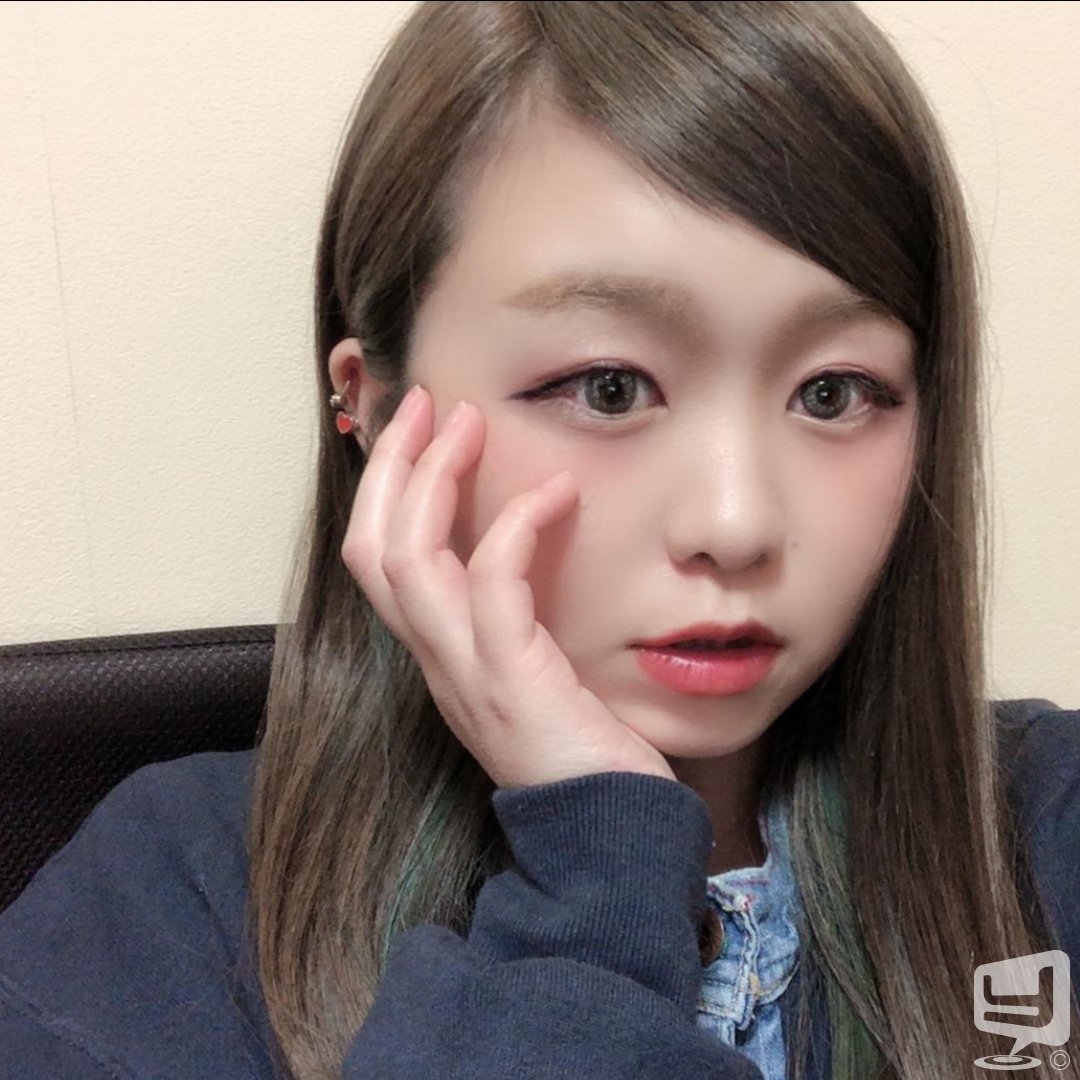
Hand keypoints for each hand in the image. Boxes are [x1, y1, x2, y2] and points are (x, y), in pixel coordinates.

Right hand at [341, 384, 676, 789]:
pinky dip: (515, 527)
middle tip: (428, 404)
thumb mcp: (535, 670)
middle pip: (371, 551)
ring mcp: (465, 674)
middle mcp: (436, 662)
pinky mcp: (511, 681)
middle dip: (390, 468)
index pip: (378, 563)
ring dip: (433, 481)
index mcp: (439, 656)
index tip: (419, 429)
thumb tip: (526, 540)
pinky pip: (492, 587)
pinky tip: (556, 495)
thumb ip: (514, 616)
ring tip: (470, 423)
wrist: (609, 834)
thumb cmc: (583, 746)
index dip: (384, 490)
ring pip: (408, 561)